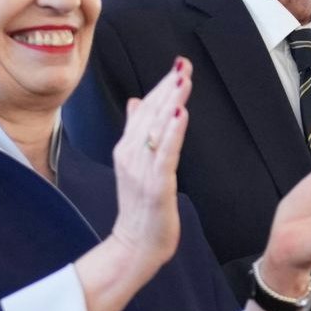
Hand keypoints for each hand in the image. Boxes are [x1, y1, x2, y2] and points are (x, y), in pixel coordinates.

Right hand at [73, 62, 193, 310]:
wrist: (135, 245)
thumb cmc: (139, 208)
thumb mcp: (135, 164)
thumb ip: (135, 132)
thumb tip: (135, 101)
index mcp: (126, 148)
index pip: (144, 109)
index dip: (161, 87)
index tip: (177, 67)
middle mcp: (130, 154)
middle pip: (150, 113)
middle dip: (168, 87)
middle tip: (184, 65)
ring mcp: (141, 170)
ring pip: (157, 128)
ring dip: (171, 102)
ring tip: (183, 80)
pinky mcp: (155, 185)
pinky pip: (165, 154)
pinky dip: (173, 132)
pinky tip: (181, 113)